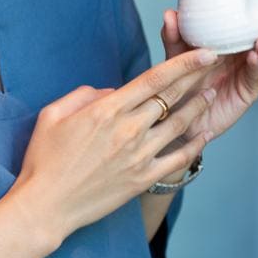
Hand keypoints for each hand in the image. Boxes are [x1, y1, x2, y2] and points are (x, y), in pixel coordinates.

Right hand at [12, 47, 216, 243]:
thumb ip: (83, 95)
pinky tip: (205, 134)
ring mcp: (140, 155)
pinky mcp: (144, 178)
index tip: (203, 52)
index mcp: (106, 110)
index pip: (153, 80)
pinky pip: (179, 158)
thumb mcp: (51, 115)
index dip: (183, 63)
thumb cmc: (44, 158)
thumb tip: (110, 92)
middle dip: (196, 77)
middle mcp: (128, 130)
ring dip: (199, 107)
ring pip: (180, 125)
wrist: (47, 204)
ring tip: (211, 93)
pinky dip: (196, 145)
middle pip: (172, 98)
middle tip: (214, 64)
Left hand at [161, 0, 257, 143]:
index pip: (246, 7)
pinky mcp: (250, 87)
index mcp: (227, 32)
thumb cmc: (177, 81)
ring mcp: (249, 66)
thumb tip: (170, 13)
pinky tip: (255, 56)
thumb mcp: (172, 56)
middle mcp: (242, 46)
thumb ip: (172, 37)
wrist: (176, 116)